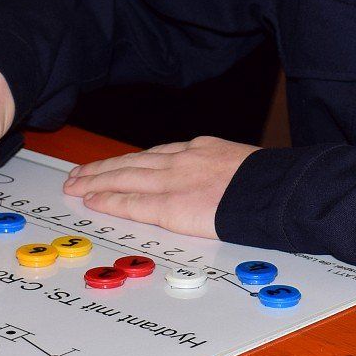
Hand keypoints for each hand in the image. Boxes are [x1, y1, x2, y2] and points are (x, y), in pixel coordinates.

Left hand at [61, 137, 257, 238]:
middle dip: (102, 168)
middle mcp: (182, 160)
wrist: (279, 190)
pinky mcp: (172, 205)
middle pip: (132, 162)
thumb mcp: (244, 166)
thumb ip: (222, 172)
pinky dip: (109, 200)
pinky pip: (132, 202)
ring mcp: (175, 180)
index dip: (130, 161)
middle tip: (78, 174)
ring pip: (124, 177)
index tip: (114, 165)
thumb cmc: (272, 183)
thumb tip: (219, 186)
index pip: (156, 155)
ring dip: (96, 180)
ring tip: (76, 184)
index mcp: (201, 149)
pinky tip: (93, 199)